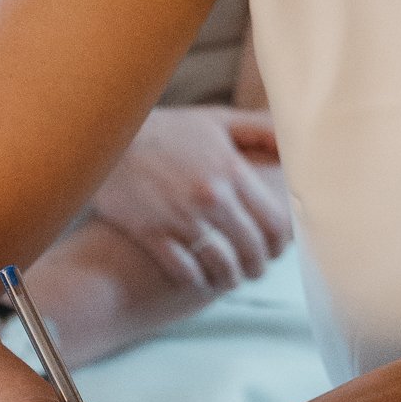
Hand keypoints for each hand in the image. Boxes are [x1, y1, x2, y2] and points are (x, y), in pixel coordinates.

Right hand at [90, 105, 292, 293]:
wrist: (106, 136)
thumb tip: (294, 143)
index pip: (275, 221)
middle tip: (256, 270)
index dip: (282, 243)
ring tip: (231, 280)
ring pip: (222, 264)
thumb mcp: (217, 121)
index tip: (278, 250)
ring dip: (231, 278)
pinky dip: (197, 280)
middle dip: (259, 266)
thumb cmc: (167, 129)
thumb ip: (259, 130)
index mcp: (231, 171)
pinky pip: (185, 270)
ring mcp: (180, 217)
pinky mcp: (150, 233)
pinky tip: (200, 280)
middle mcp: (211, 197)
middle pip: (252, 248)